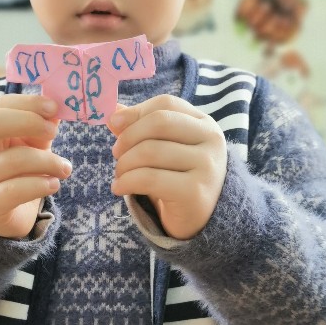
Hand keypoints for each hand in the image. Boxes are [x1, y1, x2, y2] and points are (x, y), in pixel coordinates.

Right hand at [0, 94, 70, 237]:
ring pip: (13, 159)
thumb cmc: (18, 173)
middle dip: (29, 122)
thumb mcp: (30, 146)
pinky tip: (53, 184)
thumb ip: (41, 126)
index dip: (27, 103)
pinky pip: (14, 190)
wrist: (5, 216)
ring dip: (47, 161)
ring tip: (64, 168)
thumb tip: (57, 108)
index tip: (54, 107)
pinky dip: (39, 185)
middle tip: (54, 131)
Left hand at [107, 95, 226, 239]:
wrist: (202, 220)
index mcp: (204, 124)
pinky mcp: (194, 192)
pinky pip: (149, 178)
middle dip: (128, 137)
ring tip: (119, 175)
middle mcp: (211, 140)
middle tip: (116, 155)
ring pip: (150, 151)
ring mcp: (206, 166)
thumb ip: (141, 128)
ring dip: (124, 164)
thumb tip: (114, 111)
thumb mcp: (164, 148)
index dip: (136, 112)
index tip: (114, 124)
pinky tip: (119, 188)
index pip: (166, 104)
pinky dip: (126, 181)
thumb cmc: (179, 179)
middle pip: (158, 123)